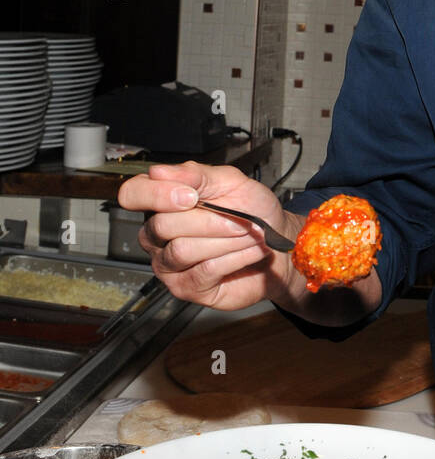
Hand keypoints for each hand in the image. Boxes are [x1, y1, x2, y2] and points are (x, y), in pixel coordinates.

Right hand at [118, 162, 299, 310]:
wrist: (278, 244)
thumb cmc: (253, 212)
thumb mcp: (230, 182)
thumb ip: (196, 174)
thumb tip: (159, 171)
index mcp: (161, 202)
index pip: (133, 193)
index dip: (156, 194)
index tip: (192, 195)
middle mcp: (156, 235)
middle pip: (162, 225)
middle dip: (209, 219)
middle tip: (239, 219)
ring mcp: (168, 264)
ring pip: (183, 249)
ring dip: (225, 239)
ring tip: (248, 234)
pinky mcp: (186, 287)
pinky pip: (204, 270)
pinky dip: (235, 257)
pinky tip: (251, 250)